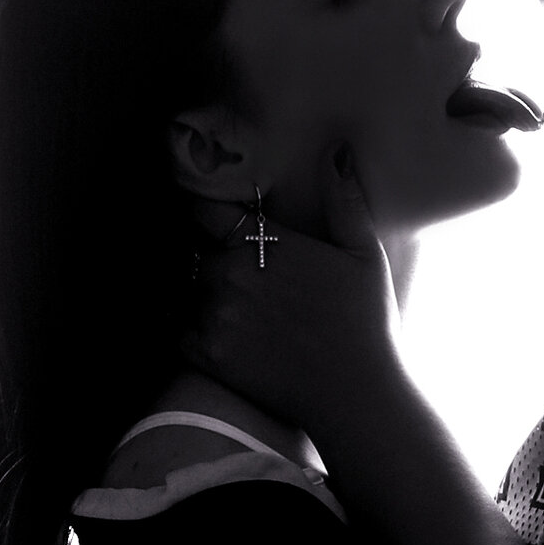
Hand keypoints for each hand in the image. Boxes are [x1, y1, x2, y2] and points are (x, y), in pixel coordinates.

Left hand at [188, 144, 402, 434]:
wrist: (355, 394)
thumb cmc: (366, 323)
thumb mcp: (364, 254)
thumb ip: (344, 200)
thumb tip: (337, 149)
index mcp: (262, 244)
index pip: (205, 210)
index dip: (204, 210)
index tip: (208, 214)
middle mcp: (229, 275)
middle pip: (197, 254)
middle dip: (211, 259)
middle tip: (233, 271)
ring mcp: (215, 316)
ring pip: (187, 291)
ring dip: (200, 293)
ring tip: (228, 304)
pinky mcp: (209, 355)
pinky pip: (177, 330)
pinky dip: (185, 327)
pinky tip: (207, 329)